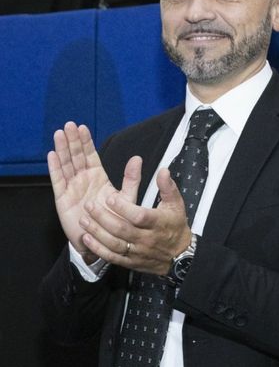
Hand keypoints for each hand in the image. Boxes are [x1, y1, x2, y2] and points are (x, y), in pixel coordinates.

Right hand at [47, 122, 140, 262]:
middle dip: (73, 141)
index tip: (83, 127)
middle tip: (69, 125)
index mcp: (98, 178)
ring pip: (66, 165)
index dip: (86, 142)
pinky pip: (58, 181)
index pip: (91, 156)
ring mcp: (72, 188)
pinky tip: (52, 155)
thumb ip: (131, 179)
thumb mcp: (126, 198)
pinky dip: (55, 168)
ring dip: (62, 149)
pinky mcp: (63, 199)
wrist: (102, 242)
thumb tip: (138, 159)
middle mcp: (83, 180)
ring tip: (59, 134)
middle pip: (76, 156)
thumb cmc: (115, 221)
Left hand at [78, 168, 191, 274]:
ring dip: (97, 232)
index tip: (110, 198)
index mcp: (158, 223)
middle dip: (103, 217)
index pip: (139, 216)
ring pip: (115, 244)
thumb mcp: (176, 205)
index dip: (124, 208)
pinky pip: (113, 257)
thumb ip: (167, 187)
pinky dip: (98, 249)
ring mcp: (138, 252)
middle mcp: (147, 239)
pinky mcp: (131, 262)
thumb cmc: (175, 227)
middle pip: (122, 229)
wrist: (180, 257)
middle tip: (89, 205)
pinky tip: (87, 239)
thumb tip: (163, 171)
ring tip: (83, 220)